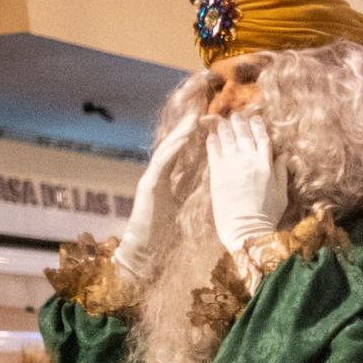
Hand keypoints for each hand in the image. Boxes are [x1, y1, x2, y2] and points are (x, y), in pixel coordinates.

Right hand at [113, 110, 201, 280]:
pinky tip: (181, 141)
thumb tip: (215, 177)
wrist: (148, 250)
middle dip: (186, 129)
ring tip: (192, 120)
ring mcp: (152, 178)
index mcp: (170, 179)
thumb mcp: (186, 205)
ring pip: (166, 151)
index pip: (183, 153)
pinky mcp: (148, 187)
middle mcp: (160, 175)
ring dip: (179, 134)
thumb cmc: (168, 231)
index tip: (209, 124)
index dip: (194, 137)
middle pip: (174, 147)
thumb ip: (193, 188)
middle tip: (200, 112)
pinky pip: (160, 165)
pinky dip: (171, 151)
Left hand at [206, 114, 287, 260]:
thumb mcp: (281, 193)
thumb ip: (281, 172)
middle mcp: (249, 160)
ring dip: (224, 127)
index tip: (254, 118)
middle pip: (243, 133)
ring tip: (221, 121)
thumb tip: (283, 155)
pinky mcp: (217, 172)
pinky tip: (211, 135)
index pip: (262, 137)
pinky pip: (213, 150)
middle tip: (235, 115)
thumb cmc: (267, 214)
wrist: (246, 229)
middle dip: (239, 121)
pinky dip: (212, 140)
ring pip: (227, 137)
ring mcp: (232, 164)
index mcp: (266, 164)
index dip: (258, 125)